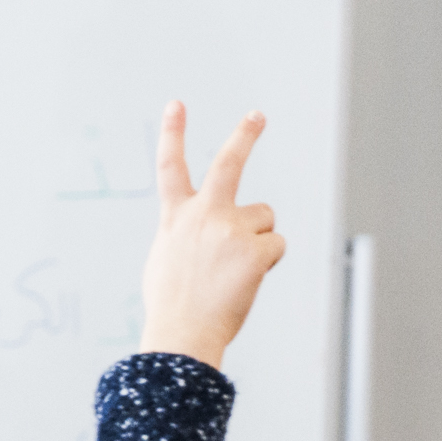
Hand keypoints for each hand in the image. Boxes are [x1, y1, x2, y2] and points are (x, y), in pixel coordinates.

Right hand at [137, 102, 285, 369]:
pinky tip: (247, 281)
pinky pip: (276, 245)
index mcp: (176, 218)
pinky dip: (267, 263)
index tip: (176, 106)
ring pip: (264, 218)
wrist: (182, 335)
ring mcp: (229, 229)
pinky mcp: (254, 249)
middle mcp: (203, 214)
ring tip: (235, 271)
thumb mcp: (165, 263)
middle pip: (228, 163)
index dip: (173, 133)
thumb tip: (201, 241)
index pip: (171, 167)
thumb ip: (184, 238)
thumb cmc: (172, 308)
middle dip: (244, 135)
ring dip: (259, 240)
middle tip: (257, 115)